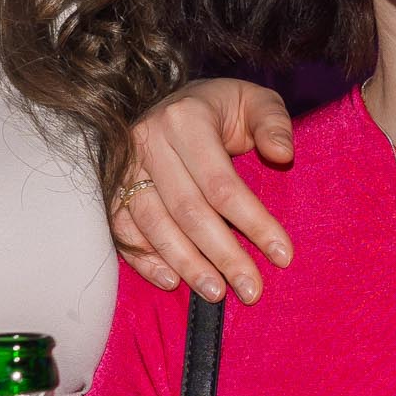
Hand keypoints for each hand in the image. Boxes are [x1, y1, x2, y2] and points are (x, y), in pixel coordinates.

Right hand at [114, 80, 296, 299]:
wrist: (175, 102)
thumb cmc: (224, 108)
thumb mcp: (256, 102)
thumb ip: (274, 124)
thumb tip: (282, 155)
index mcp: (186, 120)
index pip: (222, 183)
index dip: (253, 222)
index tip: (282, 255)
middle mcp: (149, 141)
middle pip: (189, 210)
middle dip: (223, 255)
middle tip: (251, 290)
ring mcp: (126, 167)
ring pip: (155, 225)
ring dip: (187, 264)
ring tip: (216, 293)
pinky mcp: (113, 188)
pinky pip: (123, 229)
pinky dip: (145, 258)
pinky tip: (171, 280)